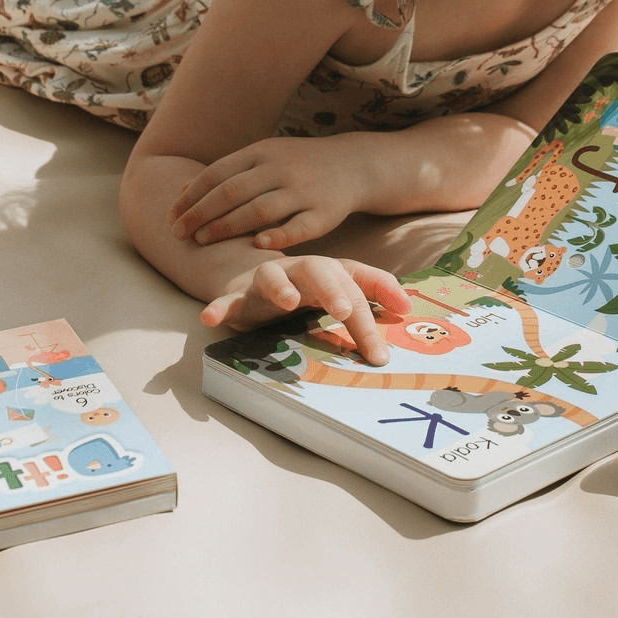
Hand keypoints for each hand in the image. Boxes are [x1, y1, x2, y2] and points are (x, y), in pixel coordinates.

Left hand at [168, 133, 382, 250]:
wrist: (353, 165)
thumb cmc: (298, 165)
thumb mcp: (265, 156)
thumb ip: (229, 173)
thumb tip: (184, 194)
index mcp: (262, 152)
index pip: (218, 173)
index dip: (191, 196)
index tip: (170, 216)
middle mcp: (281, 168)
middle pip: (233, 191)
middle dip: (201, 213)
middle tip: (177, 233)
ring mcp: (304, 190)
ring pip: (260, 209)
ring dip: (227, 226)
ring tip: (202, 240)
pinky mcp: (325, 213)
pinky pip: (298, 227)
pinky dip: (277, 236)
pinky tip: (256, 245)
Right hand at [200, 257, 410, 366]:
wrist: (254, 274)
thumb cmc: (308, 284)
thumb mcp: (343, 284)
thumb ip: (374, 288)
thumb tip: (407, 307)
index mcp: (329, 269)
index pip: (356, 283)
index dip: (373, 306)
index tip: (382, 348)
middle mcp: (300, 270)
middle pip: (321, 273)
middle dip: (334, 290)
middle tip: (345, 310)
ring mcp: (268, 281)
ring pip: (273, 276)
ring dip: (282, 287)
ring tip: (289, 302)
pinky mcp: (239, 296)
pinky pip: (226, 300)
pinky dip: (219, 306)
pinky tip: (210, 317)